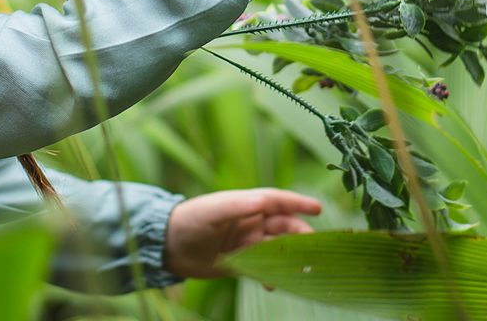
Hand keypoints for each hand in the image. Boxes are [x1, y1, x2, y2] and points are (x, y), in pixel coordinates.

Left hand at [162, 188, 321, 278]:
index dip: (298, 204)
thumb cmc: (190, 220)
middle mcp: (251, 222)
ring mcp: (247, 243)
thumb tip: (261, 201)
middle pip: (283, 225)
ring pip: (277, 248)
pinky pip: (263, 268)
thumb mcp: (212, 211)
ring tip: (300, 267)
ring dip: (289, 255)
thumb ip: (236, 206)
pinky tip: (273, 284)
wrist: (168, 247)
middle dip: (299, 233)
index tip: (318, 209)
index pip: (278, 201)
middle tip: (312, 245)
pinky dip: (272, 275)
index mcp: (247, 204)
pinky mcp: (241, 263)